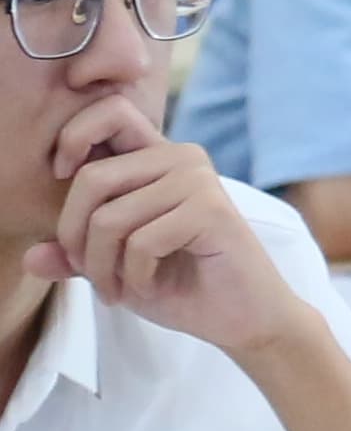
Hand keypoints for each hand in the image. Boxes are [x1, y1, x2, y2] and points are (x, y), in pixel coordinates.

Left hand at [36, 96, 310, 360]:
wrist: (238, 316)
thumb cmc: (179, 283)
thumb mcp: (113, 267)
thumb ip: (74, 255)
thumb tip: (31, 256)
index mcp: (158, 158)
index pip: (111, 113)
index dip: (73, 138)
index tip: (61, 178)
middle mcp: (181, 157)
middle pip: (91, 179)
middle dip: (76, 239)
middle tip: (91, 273)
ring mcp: (198, 181)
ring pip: (109, 219)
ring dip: (103, 268)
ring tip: (119, 288)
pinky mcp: (211, 210)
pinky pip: (140, 243)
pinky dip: (134, 277)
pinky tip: (150, 285)